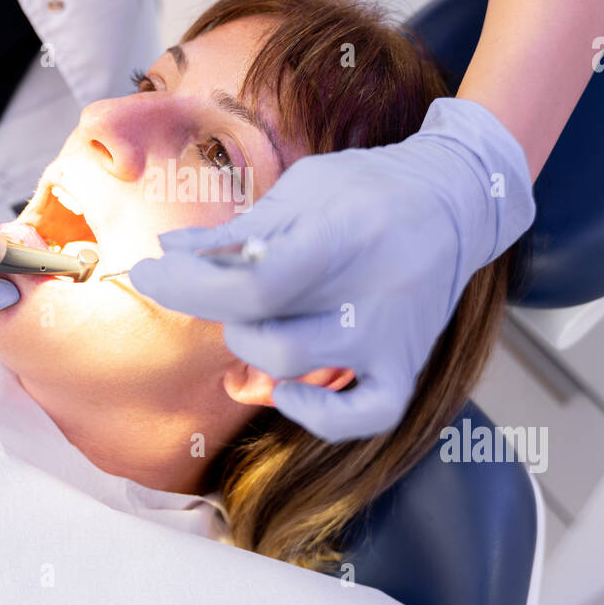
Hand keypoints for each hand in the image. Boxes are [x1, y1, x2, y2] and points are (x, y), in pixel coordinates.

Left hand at [129, 98, 534, 441]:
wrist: (455, 199)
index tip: (148, 272)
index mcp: (341, 237)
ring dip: (250, 344)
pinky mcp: (405, 366)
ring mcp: (391, 338)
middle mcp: (370, 294)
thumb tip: (166, 252)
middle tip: (218, 280)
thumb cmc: (368, 189)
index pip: (251, 283)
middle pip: (261, 330)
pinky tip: (289, 390)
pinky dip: (316, 414)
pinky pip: (360, 418)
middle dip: (215, 306)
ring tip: (257, 314)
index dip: (186, 285)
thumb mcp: (303, 187)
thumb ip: (237, 230)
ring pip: (291, 368)